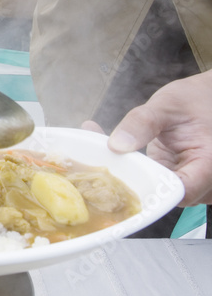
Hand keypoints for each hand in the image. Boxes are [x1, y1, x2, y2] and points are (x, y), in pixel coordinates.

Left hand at [83, 71, 211, 205]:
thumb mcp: (168, 105)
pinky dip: (132, 172)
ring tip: (96, 155)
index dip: (148, 191)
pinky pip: (153, 182)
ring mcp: (190, 182)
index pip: (180, 191)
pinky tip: (109, 155)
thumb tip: (117, 145)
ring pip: (156, 192)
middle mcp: (204, 180)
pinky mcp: (176, 179)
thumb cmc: (195, 100)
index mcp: (209, 163)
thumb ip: (143, 123)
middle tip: (94, 165)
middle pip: (165, 196)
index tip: (116, 181)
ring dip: (126, 177)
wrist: (207, 99)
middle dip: (128, 184)